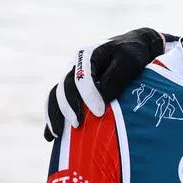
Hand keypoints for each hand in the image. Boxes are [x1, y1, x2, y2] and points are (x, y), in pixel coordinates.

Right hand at [43, 28, 168, 140]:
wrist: (133, 46)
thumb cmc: (133, 53)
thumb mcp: (129, 61)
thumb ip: (115, 77)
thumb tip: (102, 99)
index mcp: (87, 56)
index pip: (81, 78)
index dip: (88, 95)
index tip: (99, 112)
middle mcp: (75, 66)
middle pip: (64, 88)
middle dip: (68, 107)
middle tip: (77, 125)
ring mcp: (71, 77)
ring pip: (56, 96)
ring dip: (54, 114)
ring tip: (55, 135)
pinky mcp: (73, 88)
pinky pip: (58, 102)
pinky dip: (53, 117)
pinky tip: (49, 136)